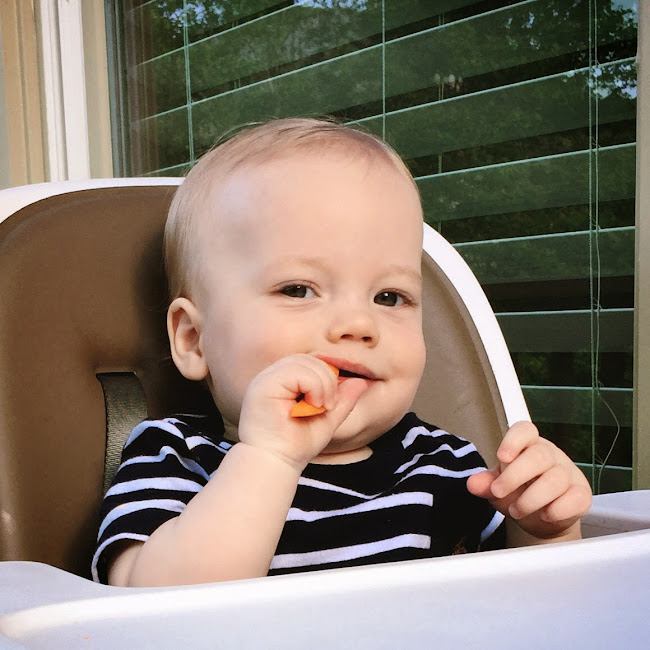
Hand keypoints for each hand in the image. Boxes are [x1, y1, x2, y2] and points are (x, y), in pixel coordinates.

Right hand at [237, 355, 368, 469]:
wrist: (276, 464)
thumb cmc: (296, 445)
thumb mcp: (327, 419)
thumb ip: (342, 400)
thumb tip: (360, 381)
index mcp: (283, 381)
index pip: (310, 362)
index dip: (327, 376)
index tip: (330, 403)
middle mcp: (271, 377)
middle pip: (308, 359)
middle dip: (328, 379)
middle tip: (329, 406)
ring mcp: (265, 380)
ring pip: (303, 362)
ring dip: (322, 384)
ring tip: (321, 407)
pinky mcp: (264, 386)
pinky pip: (295, 371)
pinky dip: (313, 386)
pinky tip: (313, 406)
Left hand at [467, 421, 592, 541]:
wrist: (541, 518)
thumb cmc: (518, 492)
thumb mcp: (498, 487)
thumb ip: (486, 483)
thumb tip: (472, 483)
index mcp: (528, 445)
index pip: (525, 430)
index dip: (514, 440)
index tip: (501, 457)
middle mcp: (550, 455)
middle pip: (539, 455)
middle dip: (515, 476)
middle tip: (498, 492)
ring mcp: (568, 473)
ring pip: (556, 479)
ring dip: (532, 498)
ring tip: (516, 511)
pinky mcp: (581, 494)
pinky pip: (576, 498)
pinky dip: (558, 509)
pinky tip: (544, 514)